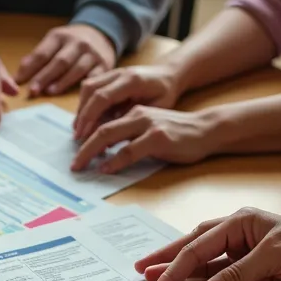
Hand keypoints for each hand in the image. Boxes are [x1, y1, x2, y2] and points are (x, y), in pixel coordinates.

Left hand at [15, 24, 116, 97]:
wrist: (101, 33)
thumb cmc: (71, 43)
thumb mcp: (54, 42)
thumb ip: (38, 56)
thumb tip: (18, 75)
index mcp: (60, 36)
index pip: (43, 53)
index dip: (30, 67)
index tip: (18, 81)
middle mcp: (78, 43)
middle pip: (59, 61)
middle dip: (45, 76)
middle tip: (33, 90)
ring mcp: (92, 54)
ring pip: (76, 69)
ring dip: (63, 82)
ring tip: (50, 91)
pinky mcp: (105, 65)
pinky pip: (95, 77)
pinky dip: (86, 87)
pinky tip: (77, 96)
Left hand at [71, 105, 219, 171]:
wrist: (206, 130)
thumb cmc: (178, 133)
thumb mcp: (149, 129)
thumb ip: (130, 135)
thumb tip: (104, 151)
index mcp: (133, 112)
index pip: (102, 124)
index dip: (85, 139)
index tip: (76, 155)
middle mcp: (137, 115)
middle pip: (101, 130)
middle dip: (83, 148)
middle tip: (73, 165)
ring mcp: (147, 125)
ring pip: (110, 136)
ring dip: (91, 152)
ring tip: (81, 166)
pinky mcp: (158, 137)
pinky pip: (129, 150)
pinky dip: (114, 160)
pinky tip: (105, 168)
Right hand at [73, 66, 182, 139]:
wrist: (168, 72)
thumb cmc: (165, 92)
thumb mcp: (157, 107)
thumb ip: (134, 117)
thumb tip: (112, 134)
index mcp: (131, 81)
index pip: (102, 97)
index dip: (90, 116)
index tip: (83, 135)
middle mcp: (119, 73)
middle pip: (90, 90)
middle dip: (81, 115)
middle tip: (77, 136)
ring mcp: (112, 72)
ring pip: (87, 87)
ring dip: (81, 109)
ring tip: (80, 130)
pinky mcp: (109, 76)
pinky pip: (91, 87)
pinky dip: (85, 104)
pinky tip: (86, 120)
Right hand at [134, 207, 280, 280]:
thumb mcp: (275, 259)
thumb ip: (237, 277)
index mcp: (242, 220)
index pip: (199, 245)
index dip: (173, 267)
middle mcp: (239, 234)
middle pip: (193, 247)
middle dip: (165, 260)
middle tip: (137, 273)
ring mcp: (245, 256)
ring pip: (203, 263)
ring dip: (178, 272)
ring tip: (151, 280)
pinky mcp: (253, 276)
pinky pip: (218, 279)